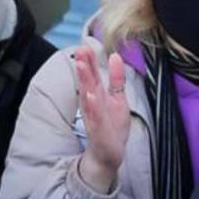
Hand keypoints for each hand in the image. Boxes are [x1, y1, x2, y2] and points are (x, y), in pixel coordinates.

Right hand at [71, 46, 130, 192]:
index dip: (89, 60)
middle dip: (84, 66)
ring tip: (82, 66)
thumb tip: (114, 55)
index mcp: (96, 95)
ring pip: (87, 96)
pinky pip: (93, 116)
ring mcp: (93, 116)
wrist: (109, 154)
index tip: (84, 45)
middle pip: (87, 82)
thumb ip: (116, 78)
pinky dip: (91, 106)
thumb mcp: (117, 98)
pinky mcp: (97, 129)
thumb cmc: (111, 126)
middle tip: (80, 50)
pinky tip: (89, 95)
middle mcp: (92, 104)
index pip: (91, 75)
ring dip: (84, 81)